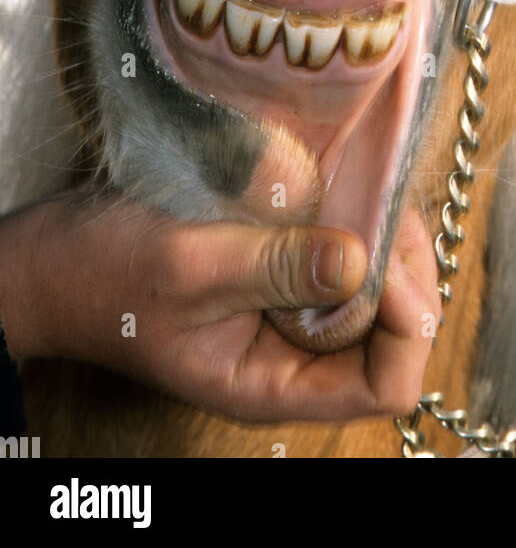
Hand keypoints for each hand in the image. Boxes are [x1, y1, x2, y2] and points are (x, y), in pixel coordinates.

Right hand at [0, 193, 437, 421]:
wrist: (54, 259)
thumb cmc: (106, 275)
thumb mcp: (190, 268)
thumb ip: (274, 267)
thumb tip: (359, 262)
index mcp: (274, 382)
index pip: (385, 385)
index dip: (406, 326)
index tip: (385, 261)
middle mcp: (294, 354)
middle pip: (395, 330)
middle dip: (403, 269)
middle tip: (382, 206)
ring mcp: (289, 310)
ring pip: (376, 283)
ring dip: (382, 235)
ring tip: (364, 189)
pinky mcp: (281, 268)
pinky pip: (343, 250)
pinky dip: (354, 216)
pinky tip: (341, 184)